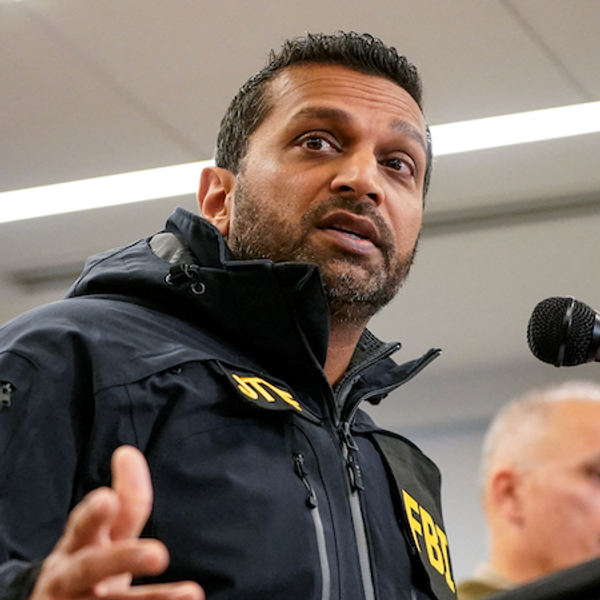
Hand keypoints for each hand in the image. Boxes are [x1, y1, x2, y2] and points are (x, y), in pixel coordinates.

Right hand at [30, 446, 203, 599]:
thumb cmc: (87, 569)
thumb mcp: (102, 537)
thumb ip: (124, 501)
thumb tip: (128, 452)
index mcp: (76, 547)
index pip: (84, 525)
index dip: (94, 514)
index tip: (107, 500)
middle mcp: (71, 579)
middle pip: (92, 568)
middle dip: (123, 559)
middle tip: (159, 554)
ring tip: (192, 593)